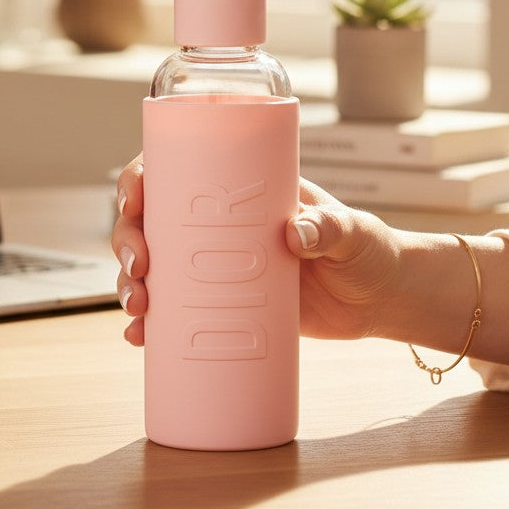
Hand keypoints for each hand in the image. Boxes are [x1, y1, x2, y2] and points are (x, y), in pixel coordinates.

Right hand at [110, 156, 399, 344]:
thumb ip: (330, 227)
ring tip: (138, 310)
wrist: (381, 301)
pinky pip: (174, 313)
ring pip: (154, 268)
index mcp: (241, 190)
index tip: (133, 198)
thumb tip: (297, 232)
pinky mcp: (224, 308)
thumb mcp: (352, 231)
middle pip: (151, 221)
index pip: (177, 170)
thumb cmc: (369, 250)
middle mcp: (219, 226)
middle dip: (127, 240)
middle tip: (138, 267)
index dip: (142, 179)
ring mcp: (218, 267)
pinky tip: (139, 338)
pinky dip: (151, 325)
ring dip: (131, 284)